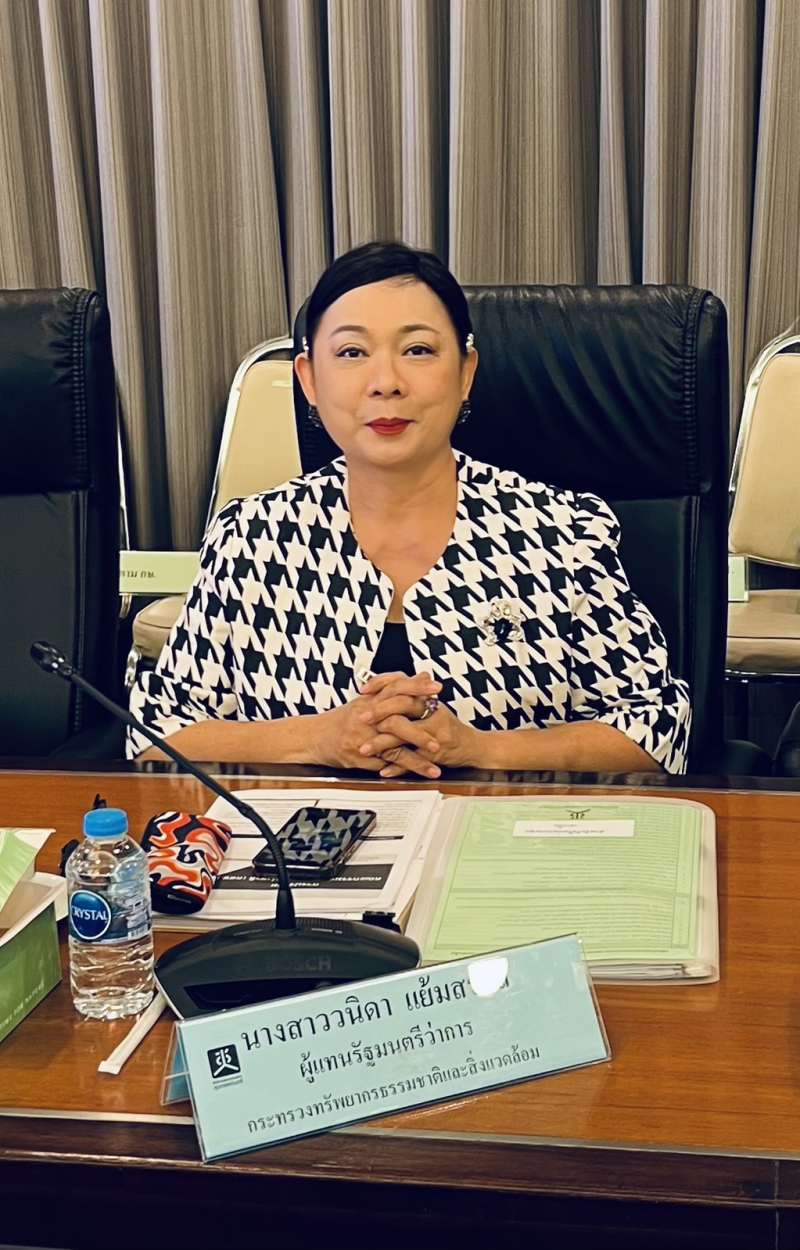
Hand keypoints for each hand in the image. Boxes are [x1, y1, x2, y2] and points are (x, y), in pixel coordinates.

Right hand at [310, 671, 443, 777]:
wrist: (315, 736)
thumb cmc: (344, 719)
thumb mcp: (369, 699)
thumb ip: (397, 687)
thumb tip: (422, 675)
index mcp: (371, 700)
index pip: (396, 688)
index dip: (417, 687)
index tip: (436, 688)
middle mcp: (368, 717)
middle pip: (396, 720)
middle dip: (420, 730)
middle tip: (440, 738)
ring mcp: (364, 738)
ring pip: (393, 747)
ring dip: (417, 759)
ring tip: (435, 765)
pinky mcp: (360, 756)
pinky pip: (384, 764)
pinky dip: (402, 769)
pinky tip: (418, 773)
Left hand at [358, 672, 482, 777]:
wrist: (474, 747)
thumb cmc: (451, 728)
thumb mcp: (433, 707)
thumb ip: (414, 695)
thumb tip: (392, 683)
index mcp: (428, 700)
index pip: (402, 685)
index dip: (382, 685)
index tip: (364, 691)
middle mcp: (432, 714)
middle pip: (401, 707)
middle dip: (378, 713)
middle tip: (362, 719)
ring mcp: (434, 734)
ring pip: (404, 736)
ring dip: (381, 744)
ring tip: (365, 749)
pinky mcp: (435, 754)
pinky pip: (413, 760)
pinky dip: (397, 766)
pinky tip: (383, 769)